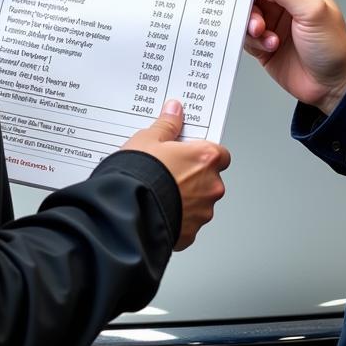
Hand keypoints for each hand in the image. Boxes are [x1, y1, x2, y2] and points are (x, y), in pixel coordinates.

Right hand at [122, 100, 229, 250]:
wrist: (125, 211)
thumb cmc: (139, 174)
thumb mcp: (148, 139)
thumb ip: (167, 125)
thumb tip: (175, 111)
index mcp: (205, 158)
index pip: (220, 154)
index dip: (204, 153)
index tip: (189, 152)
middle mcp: (211, 186)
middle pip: (210, 179)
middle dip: (193, 177)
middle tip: (169, 172)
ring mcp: (202, 212)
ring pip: (199, 203)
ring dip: (186, 199)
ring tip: (160, 193)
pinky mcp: (190, 234)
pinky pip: (187, 223)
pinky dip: (177, 218)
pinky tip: (158, 210)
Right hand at [243, 0, 345, 115]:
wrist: (331, 87)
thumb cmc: (333, 47)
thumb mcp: (312, 11)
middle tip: (247, 4)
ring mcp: (273, 19)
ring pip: (246, 9)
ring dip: (251, 20)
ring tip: (262, 30)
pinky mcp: (263, 40)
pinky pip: (245, 32)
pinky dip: (253, 38)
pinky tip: (269, 44)